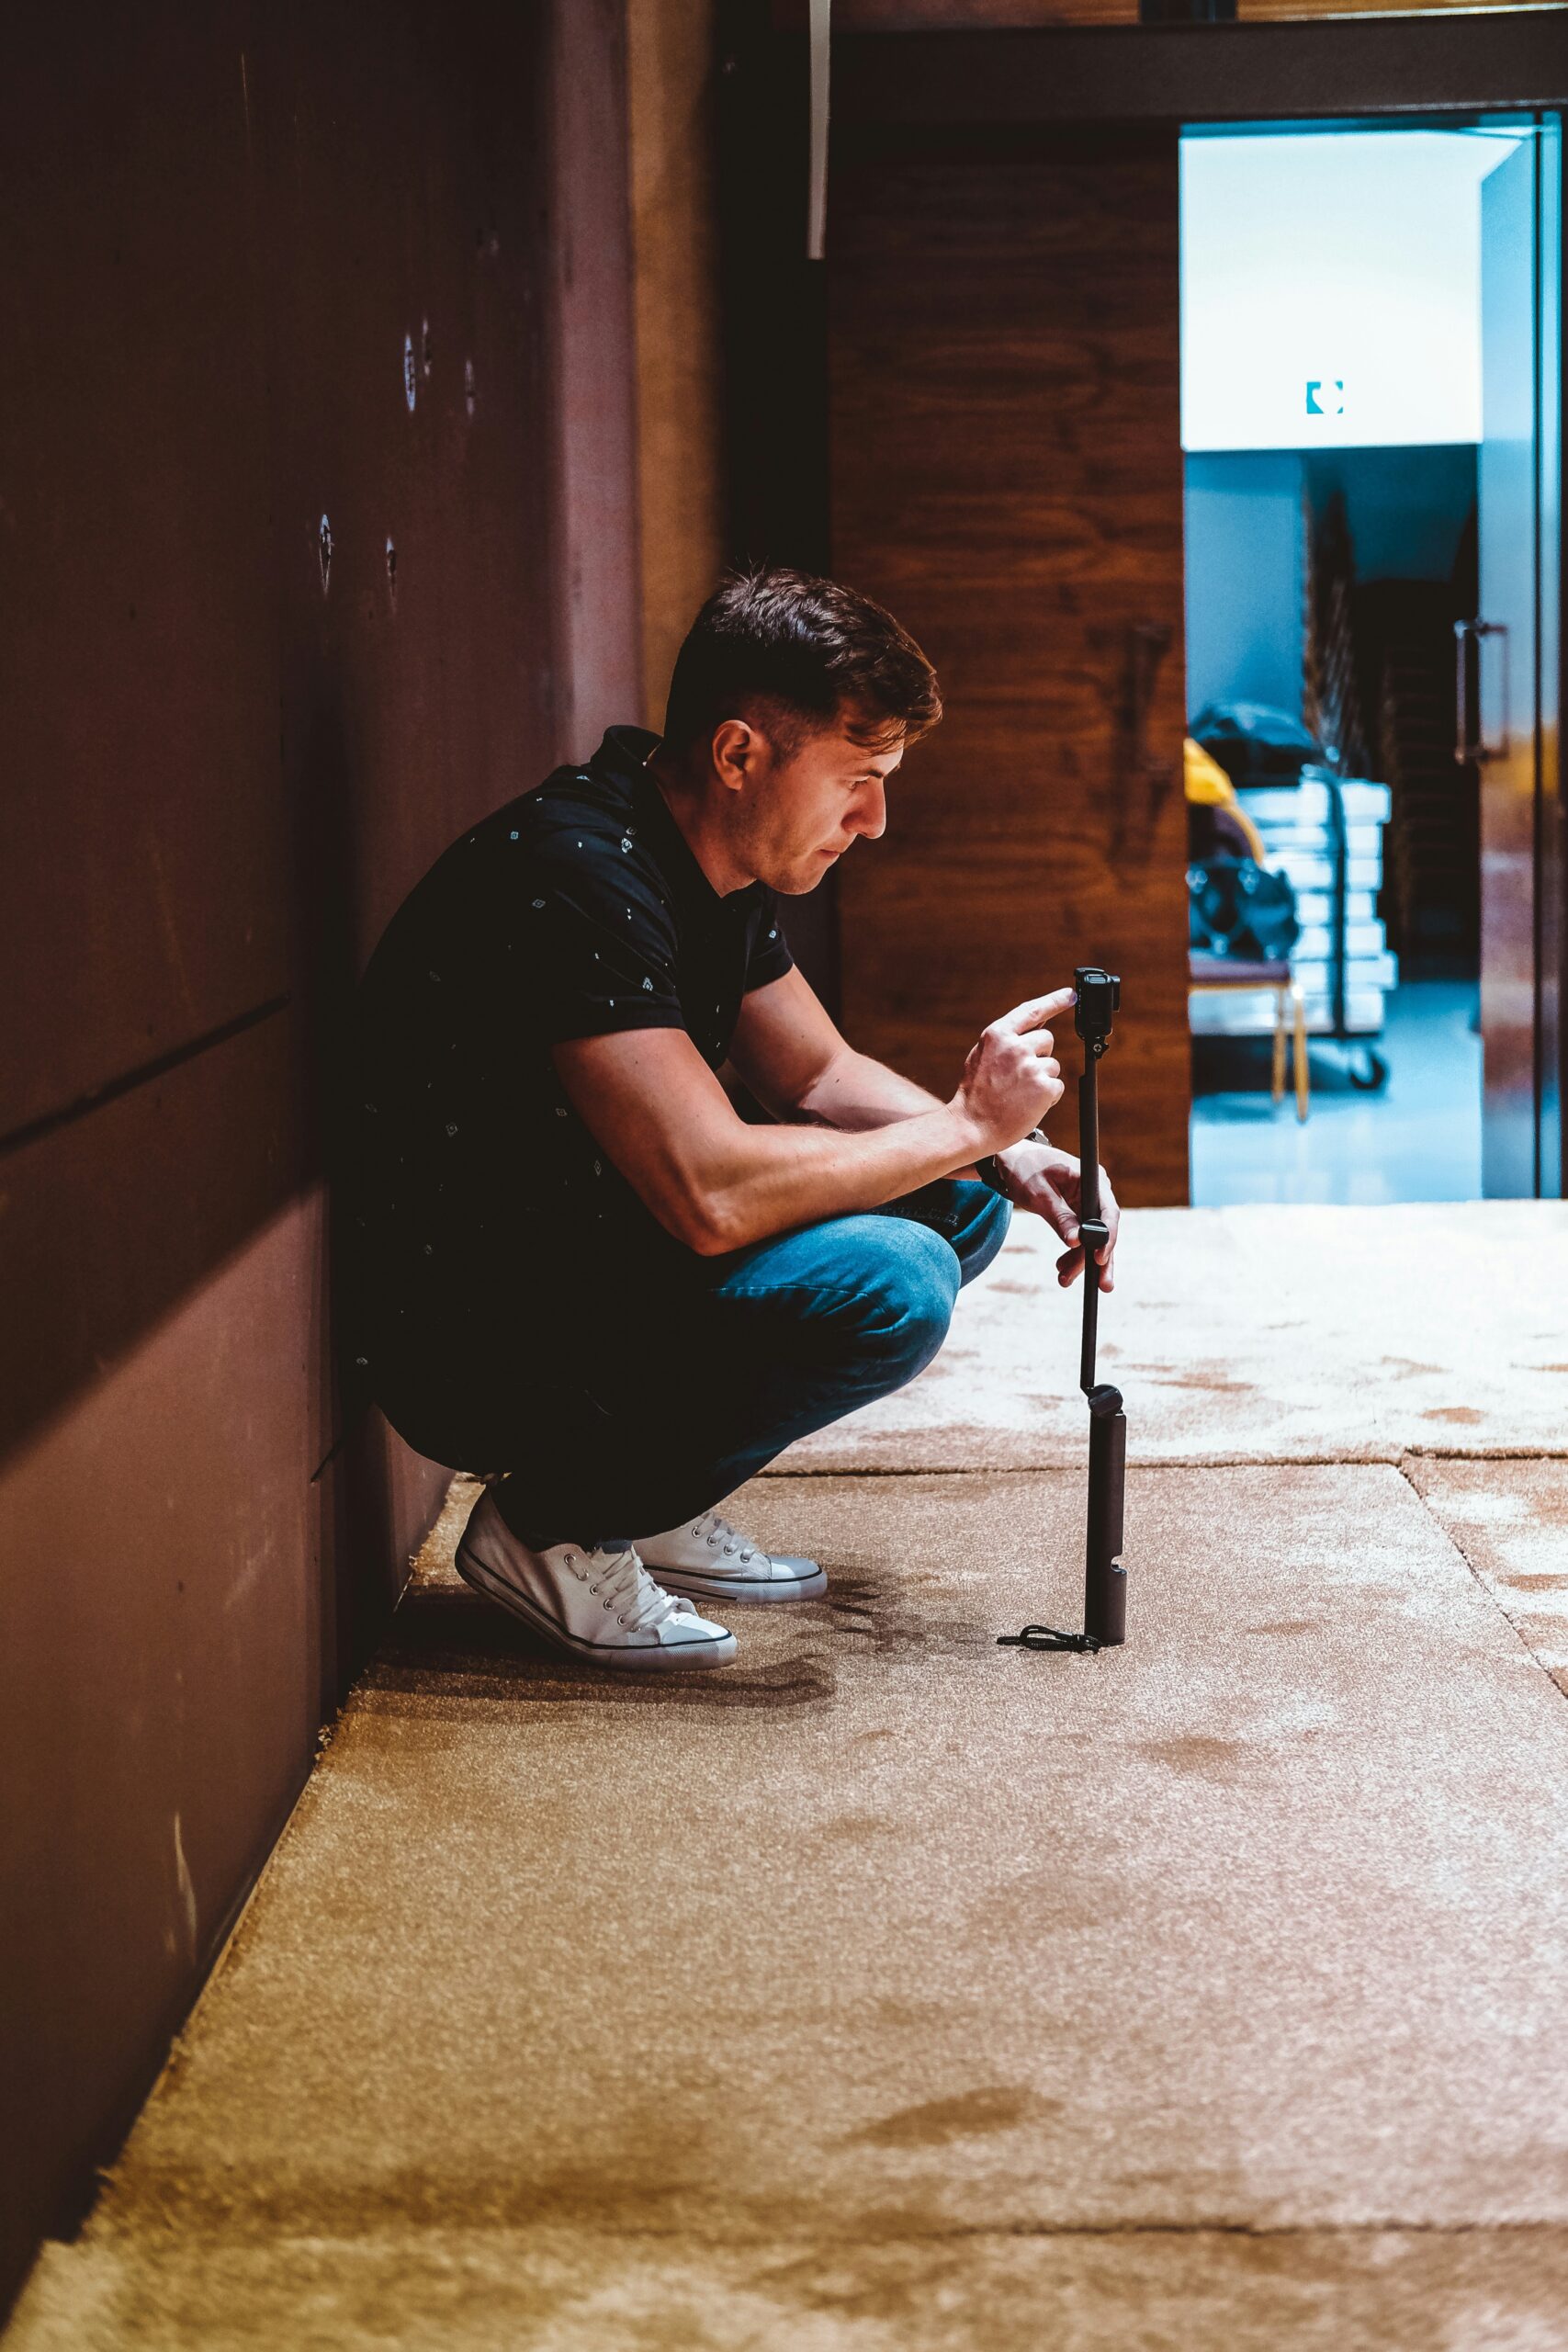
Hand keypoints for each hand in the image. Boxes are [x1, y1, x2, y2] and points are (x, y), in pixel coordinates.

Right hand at [951, 987, 1073, 1157]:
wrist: (971, 1126)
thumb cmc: (976, 1093)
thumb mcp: (983, 1056)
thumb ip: (1007, 1040)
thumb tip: (1038, 1025)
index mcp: (998, 1035)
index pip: (1031, 1011)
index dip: (1054, 1001)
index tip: (1070, 995)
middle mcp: (1015, 1046)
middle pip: (1046, 1040)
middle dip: (1039, 1055)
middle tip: (1019, 1076)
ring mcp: (1031, 1067)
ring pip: (1052, 1065)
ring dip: (1041, 1079)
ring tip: (1019, 1094)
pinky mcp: (1044, 1087)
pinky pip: (1056, 1086)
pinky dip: (1047, 1097)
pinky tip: (1027, 1104)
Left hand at [993, 1138, 1118, 1291]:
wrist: (1009, 1161)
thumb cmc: (1024, 1169)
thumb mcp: (1039, 1194)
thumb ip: (1059, 1217)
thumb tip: (1076, 1241)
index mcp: (1090, 1178)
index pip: (1107, 1211)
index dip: (1107, 1237)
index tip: (1099, 1258)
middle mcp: (1094, 1191)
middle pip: (1104, 1229)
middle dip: (1100, 1258)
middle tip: (1102, 1284)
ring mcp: (1086, 1203)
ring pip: (1092, 1238)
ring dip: (1082, 1260)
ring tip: (1065, 1279)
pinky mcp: (1076, 1213)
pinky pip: (1080, 1237)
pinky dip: (1073, 1253)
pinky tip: (1062, 1268)